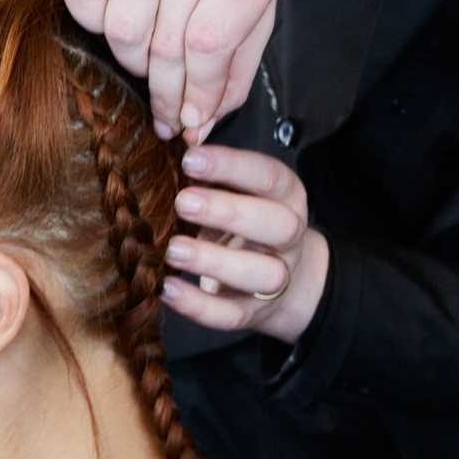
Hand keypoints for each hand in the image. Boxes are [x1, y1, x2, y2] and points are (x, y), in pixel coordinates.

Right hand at [59, 0, 286, 142]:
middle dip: (164, 94)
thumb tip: (201, 120)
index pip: (211, 44)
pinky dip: (94, 23)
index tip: (191, 120)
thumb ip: (238, 63)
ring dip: (131, 61)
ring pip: (122, 29)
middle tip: (167, 112)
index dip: (196, 94)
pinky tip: (121, 17)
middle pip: (165, 44)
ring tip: (149, 57)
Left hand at [160, 144, 326, 343]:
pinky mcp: (254, 311)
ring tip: (173, 249)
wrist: (286, 278)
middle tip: (183, 201)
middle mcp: (290, 236)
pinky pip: (232, 315)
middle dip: (230, 211)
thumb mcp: (239, 191)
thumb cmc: (246, 221)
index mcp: (287, 196)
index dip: (231, 166)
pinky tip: (168, 288)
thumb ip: (214, 173)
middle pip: (277, 224)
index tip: (189, 159)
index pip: (269, 176)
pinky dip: (199, 306)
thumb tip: (172, 144)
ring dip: (215, 260)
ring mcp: (277, 277)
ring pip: (261, 273)